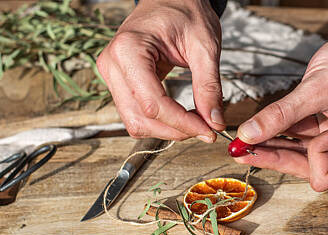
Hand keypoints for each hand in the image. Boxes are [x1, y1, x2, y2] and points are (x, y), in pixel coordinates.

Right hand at [97, 0, 224, 141]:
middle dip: (175, 130)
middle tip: (205, 129)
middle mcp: (112, 65)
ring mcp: (112, 75)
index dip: (182, 123)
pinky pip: (135, 113)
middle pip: (140, 118)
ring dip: (166, 129)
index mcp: (129, 50)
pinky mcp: (119, 82)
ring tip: (195, 123)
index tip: (209, 131)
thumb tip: (215, 121)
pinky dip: (159, 121)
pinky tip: (181, 117)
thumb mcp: (204, 46)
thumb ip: (209, 86)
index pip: (153, 104)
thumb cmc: (185, 11)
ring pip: (135, 121)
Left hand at [234, 22, 327, 191]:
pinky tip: (256, 131)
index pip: (323, 176)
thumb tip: (247, 135)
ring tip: (240, 143)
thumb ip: (280, 115)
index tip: (309, 130)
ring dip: (271, 145)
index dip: (310, 157)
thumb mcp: (316, 90)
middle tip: (239, 152)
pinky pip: (300, 138)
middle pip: (306, 167)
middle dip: (274, 156)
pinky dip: (280, 133)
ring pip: (299, 153)